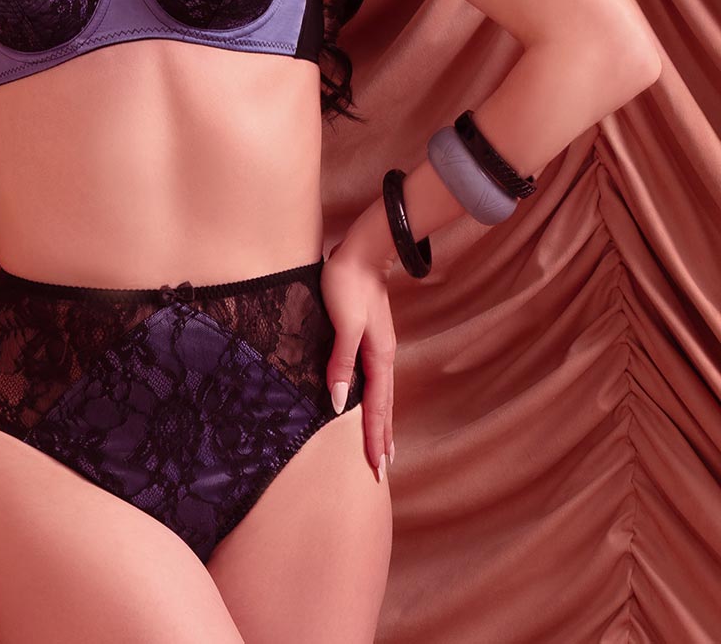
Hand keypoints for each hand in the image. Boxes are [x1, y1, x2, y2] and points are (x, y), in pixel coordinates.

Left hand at [320, 226, 396, 480]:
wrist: (361, 251)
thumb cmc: (347, 284)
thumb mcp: (343, 324)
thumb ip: (341, 362)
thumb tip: (337, 402)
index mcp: (378, 357)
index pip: (376, 408)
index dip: (374, 438)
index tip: (376, 468)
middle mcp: (382, 356)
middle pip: (383, 406)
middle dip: (383, 438)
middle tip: (381, 469)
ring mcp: (378, 347)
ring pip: (380, 394)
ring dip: (380, 422)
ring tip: (382, 445)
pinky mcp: (369, 338)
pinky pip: (373, 380)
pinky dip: (374, 400)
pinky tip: (368, 402)